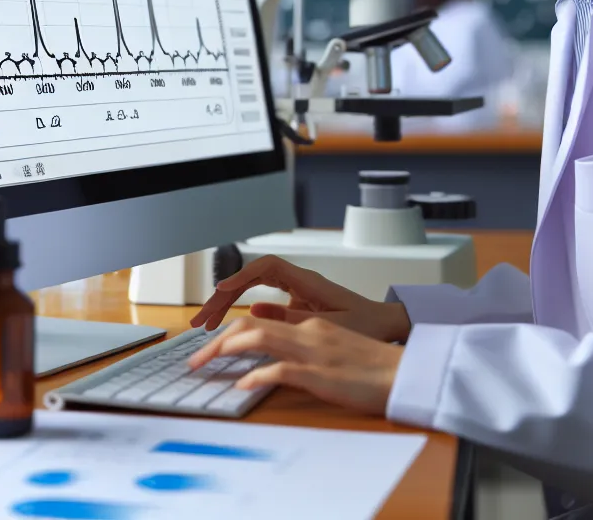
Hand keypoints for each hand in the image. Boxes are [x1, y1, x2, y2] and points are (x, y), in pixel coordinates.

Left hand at [188, 315, 404, 414]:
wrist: (402, 373)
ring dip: (226, 350)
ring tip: (205, 364)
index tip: (208, 345)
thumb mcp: (331, 344)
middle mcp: (307, 332)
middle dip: (217, 340)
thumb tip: (268, 330)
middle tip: (194, 359)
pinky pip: (281, 370)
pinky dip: (257, 376)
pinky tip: (243, 385)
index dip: (228, 330)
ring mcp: (313, 350)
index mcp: (309, 325)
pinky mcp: (320, 373)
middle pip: (250, 325)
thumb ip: (301, 337)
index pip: (257, 319)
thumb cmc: (370, 365)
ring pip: (259, 339)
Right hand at [189, 254, 410, 342]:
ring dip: (230, 303)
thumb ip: (293, 320)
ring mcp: (297, 292)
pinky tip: (232, 324)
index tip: (221, 290)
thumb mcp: (329, 325)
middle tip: (203, 318)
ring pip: (255, 289)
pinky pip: (264, 301)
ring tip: (208, 323)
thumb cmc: (367, 323)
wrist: (388, 324)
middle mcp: (299, 282)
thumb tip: (255, 312)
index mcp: (307, 281)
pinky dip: (245, 311)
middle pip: (253, 279)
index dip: (241, 276)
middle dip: (225, 295)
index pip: (266, 267)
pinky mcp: (298, 305)